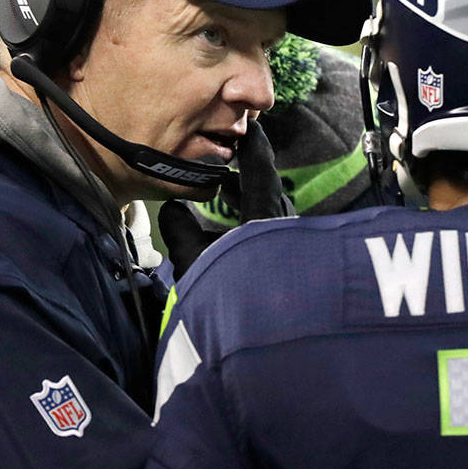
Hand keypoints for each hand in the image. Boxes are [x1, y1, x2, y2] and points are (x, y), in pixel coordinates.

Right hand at [158, 119, 293, 278]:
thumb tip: (171, 206)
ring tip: (225, 201)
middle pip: (267, 190)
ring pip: (272, 212)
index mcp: (266, 213)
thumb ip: (179, 228)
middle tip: (222, 170)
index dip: (253, 146)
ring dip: (250, 202)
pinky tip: (241, 235)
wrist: (268, 340)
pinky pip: (275, 232)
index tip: (247, 128)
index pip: (261, 168)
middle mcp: (286, 224)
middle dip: (245, 178)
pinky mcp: (296, 265)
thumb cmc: (231, 293)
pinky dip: (257, 223)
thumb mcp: (194, 259)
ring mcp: (295, 246)